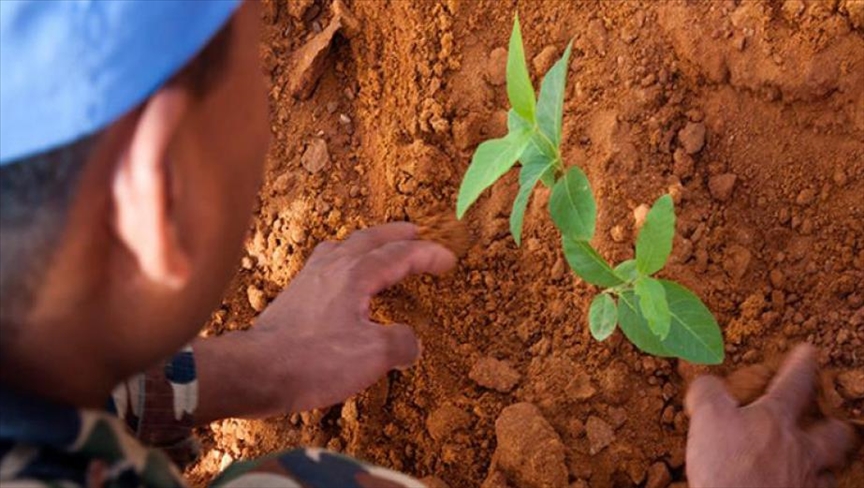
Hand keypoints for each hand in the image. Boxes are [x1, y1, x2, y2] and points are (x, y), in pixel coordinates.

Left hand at [196, 222, 455, 419]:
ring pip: (345, 246)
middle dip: (397, 234)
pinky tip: (342, 276)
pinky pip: (326, 262)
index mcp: (357, 274)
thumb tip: (411, 342)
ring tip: (381, 246)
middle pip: (370, 238)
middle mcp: (333, 266)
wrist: (256, 371)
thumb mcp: (372, 356)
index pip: (401, 255)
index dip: (428, 255)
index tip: (449, 259)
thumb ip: (400, 343)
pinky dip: (345, 259)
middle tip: (417, 232)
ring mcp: (310, 277)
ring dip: (369, 242)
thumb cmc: (314, 360)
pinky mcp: (295, 294)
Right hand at [685, 344, 854, 487]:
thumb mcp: (707, 417)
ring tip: (814, 461)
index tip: (809, 351)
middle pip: (834, 433)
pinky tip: (793, 487)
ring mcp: (805, 482)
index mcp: (777, 419)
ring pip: (829, 470)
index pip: (795, 383)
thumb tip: (707, 382)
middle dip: (835, 424)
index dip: (802, 364)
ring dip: (823, 463)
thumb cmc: (727, 466)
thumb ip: (708, 393)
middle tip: (830, 421)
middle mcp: (800, 449)